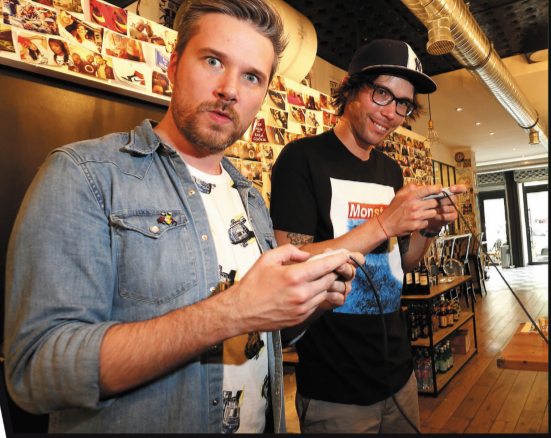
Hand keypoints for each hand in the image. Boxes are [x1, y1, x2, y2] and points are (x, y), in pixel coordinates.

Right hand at [230, 244, 356, 332]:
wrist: (241, 311)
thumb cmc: (252, 284)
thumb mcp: (268, 259)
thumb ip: (289, 251)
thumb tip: (306, 255)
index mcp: (294, 276)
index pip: (325, 266)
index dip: (338, 259)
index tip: (346, 255)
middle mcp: (302, 293)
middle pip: (329, 279)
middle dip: (330, 271)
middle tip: (325, 265)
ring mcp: (302, 308)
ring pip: (324, 293)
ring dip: (322, 285)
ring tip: (311, 279)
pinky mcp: (300, 318)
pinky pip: (316, 304)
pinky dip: (315, 296)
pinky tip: (303, 291)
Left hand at [317, 248, 363, 310]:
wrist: (308, 291)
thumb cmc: (314, 273)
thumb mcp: (318, 260)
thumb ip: (324, 254)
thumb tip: (328, 252)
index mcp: (345, 264)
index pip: (358, 259)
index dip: (356, 258)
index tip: (348, 257)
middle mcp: (348, 276)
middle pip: (352, 272)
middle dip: (344, 269)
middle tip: (337, 267)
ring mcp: (345, 288)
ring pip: (343, 285)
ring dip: (330, 284)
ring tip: (319, 283)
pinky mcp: (340, 300)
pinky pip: (336, 296)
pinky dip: (327, 295)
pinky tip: (320, 293)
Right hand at [377, 183, 442, 236]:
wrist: (385, 224)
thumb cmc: (393, 209)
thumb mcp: (399, 195)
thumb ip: (410, 187)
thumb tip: (422, 186)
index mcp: (410, 197)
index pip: (428, 189)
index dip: (437, 188)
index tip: (439, 189)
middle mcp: (414, 206)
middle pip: (434, 202)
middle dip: (432, 203)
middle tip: (427, 204)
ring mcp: (416, 217)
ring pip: (433, 213)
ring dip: (429, 213)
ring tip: (422, 213)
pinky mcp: (417, 226)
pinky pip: (427, 222)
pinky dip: (424, 221)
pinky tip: (417, 220)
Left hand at [424, 184, 466, 231]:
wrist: (428, 216)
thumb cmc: (429, 203)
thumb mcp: (430, 194)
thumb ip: (434, 188)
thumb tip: (437, 186)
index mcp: (450, 193)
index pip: (461, 188)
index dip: (459, 188)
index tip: (451, 189)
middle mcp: (454, 200)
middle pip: (453, 198)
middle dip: (442, 201)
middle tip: (435, 203)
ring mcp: (454, 208)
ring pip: (448, 208)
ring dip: (439, 210)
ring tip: (433, 210)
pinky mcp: (453, 216)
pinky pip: (449, 216)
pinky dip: (441, 216)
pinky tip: (436, 216)